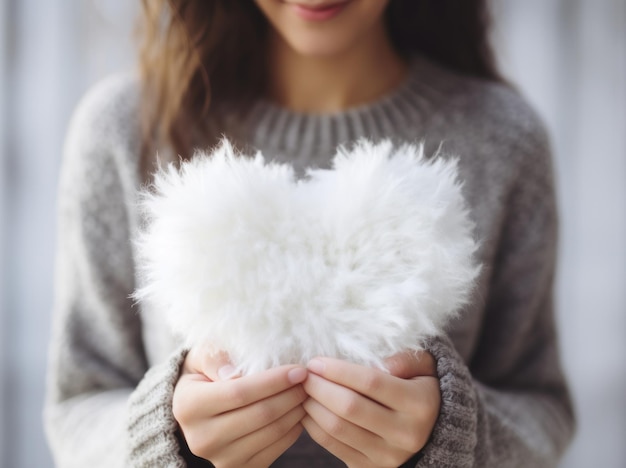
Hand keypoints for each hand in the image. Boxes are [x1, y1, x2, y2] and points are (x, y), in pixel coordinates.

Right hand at [173, 346, 307, 466]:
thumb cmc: (205, 372)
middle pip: (260, 415)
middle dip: (290, 395)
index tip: (298, 369)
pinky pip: (275, 450)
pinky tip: (298, 412)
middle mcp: (201, 438)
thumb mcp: (203, 356)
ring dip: (295, 411)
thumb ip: (215, 357)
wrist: (195, 407)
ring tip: (306, 393)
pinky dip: (293, 430)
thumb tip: (232, 372)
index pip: (240, 392)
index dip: (273, 381)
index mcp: (188, 406)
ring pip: (271, 433)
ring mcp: (220, 458)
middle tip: (308, 379)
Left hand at [301, 351, 439, 467]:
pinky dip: (314, 426)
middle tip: (304, 374)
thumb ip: (406, 359)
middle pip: (350, 407)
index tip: (316, 361)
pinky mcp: (369, 467)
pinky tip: (308, 409)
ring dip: (313, 406)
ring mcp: (387, 455)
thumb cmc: (420, 389)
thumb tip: (382, 363)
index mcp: (420, 404)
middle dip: (320, 387)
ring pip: (338, 428)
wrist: (432, 433)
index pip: (371, 383)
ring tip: (304, 390)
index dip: (339, 371)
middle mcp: (405, 434)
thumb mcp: (425, 368)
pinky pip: (333, 446)